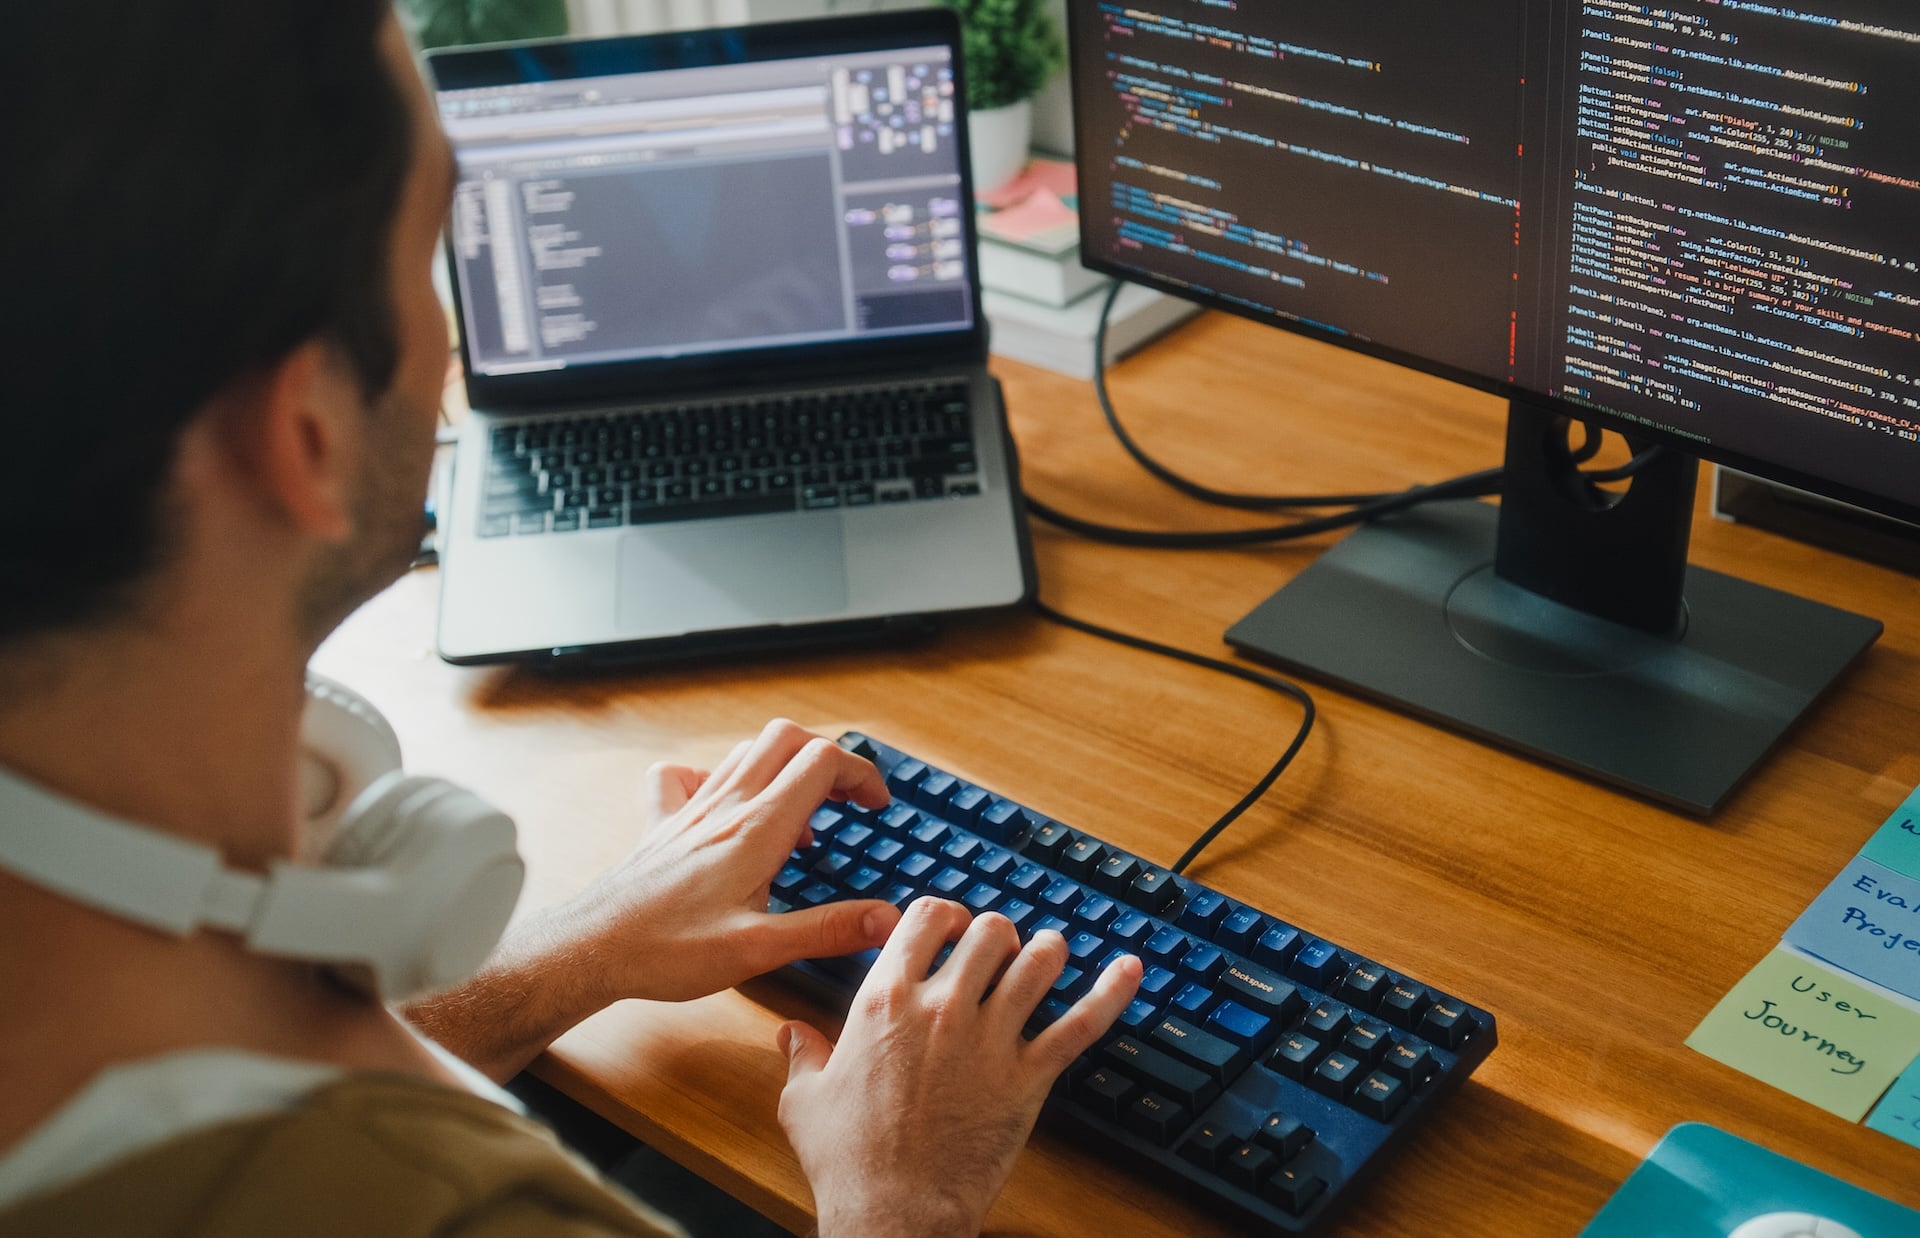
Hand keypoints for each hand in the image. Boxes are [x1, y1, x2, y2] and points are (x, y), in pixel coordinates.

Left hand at [406, 719, 901, 1080]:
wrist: (593, 948)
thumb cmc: (668, 950)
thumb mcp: (759, 950)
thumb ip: (826, 929)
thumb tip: (887, 918)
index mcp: (757, 829)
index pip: (823, 762)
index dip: (861, 773)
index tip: (877, 806)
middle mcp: (725, 806)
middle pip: (788, 738)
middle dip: (828, 758)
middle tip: (846, 800)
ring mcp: (691, 809)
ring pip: (745, 751)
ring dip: (783, 764)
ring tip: (801, 810)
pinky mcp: (662, 822)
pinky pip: (686, 775)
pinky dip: (714, 775)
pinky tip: (724, 805)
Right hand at [777, 898, 1142, 1237]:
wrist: (894, 1213)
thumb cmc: (849, 1161)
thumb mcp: (804, 1100)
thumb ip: (802, 1055)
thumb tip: (790, 1034)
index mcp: (885, 1001)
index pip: (925, 919)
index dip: (944, 914)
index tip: (951, 925)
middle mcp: (942, 1008)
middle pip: (989, 931)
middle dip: (997, 933)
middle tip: (1000, 948)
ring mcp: (990, 1039)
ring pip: (1037, 963)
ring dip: (1048, 951)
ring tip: (1049, 953)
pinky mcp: (1029, 1077)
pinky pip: (1082, 1024)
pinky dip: (1112, 992)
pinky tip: (1131, 970)